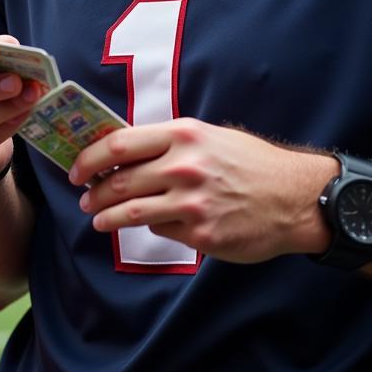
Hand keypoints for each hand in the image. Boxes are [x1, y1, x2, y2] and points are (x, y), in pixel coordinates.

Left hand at [70, 118, 338, 262]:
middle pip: (119, 182)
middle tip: (84, 198)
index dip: (89, 159)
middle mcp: (183, 168)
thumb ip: (165, 143)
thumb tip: (121, 152)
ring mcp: (192, 204)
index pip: (118, 145)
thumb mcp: (206, 136)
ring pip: (131, 213)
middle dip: (94, 193)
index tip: (76, 169)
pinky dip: (151, 227)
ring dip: (107, 217)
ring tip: (97, 219)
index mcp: (182, 136)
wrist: (296, 197)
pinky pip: (161, 230)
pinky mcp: (202, 235)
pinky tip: (149, 224)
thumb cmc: (248, 161)